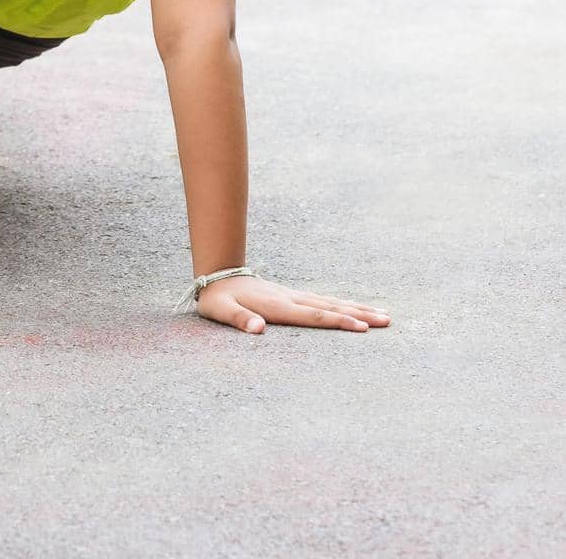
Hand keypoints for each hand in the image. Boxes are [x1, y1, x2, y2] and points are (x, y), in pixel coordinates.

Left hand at [195, 275, 390, 334]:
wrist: (217, 275)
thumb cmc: (218, 299)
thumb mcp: (222, 311)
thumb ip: (239, 319)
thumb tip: (258, 329)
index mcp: (278, 305)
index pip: (314, 316)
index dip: (338, 321)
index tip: (362, 327)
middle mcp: (291, 298)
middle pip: (331, 307)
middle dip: (360, 314)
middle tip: (387, 320)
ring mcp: (294, 296)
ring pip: (331, 302)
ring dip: (357, 308)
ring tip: (383, 315)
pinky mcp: (293, 297)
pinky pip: (324, 302)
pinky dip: (343, 305)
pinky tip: (355, 309)